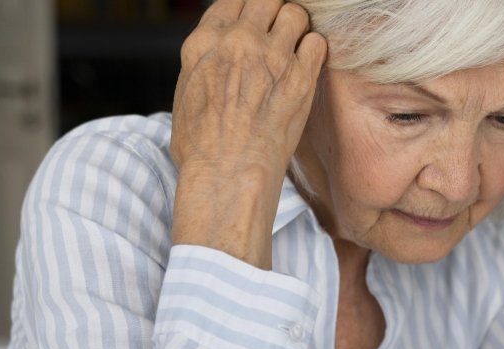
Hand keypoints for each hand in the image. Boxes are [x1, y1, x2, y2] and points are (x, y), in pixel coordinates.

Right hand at [169, 0, 325, 266]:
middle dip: (273, 12)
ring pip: (295, 13)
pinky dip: (314, 51)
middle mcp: (237, 41)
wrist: (227, 175)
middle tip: (277, 33)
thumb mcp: (186, 97)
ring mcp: (271, 56)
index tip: (254, 21)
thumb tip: (213, 60)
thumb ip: (203, 66)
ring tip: (294, 49)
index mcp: (203, 44)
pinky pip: (317, 42)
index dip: (246, 8)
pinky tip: (307, 68)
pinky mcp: (300, 76)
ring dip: (297, 28)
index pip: (231, 0)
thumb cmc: (202, 150)